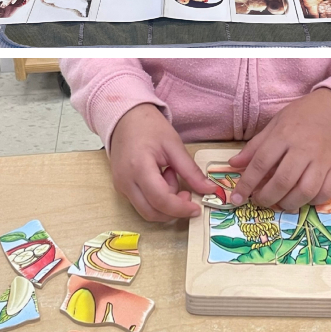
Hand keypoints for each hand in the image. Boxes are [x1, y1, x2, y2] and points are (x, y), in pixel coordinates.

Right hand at [108, 103, 217, 221]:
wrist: (125, 118)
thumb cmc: (149, 127)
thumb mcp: (174, 145)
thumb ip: (191, 171)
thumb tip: (209, 189)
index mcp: (139, 168)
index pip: (161, 200)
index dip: (181, 209)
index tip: (197, 208)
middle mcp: (125, 182)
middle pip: (151, 213)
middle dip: (174, 210)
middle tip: (186, 192)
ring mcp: (120, 186)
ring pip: (145, 211)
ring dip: (165, 203)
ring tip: (171, 176)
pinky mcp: (121, 187)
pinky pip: (141, 202)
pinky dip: (156, 198)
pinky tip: (161, 178)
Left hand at [227, 89, 330, 211]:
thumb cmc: (303, 115)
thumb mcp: (276, 123)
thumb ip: (255, 146)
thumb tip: (233, 165)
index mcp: (285, 135)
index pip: (261, 163)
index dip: (247, 184)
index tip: (237, 197)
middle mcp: (304, 149)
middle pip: (283, 181)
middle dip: (266, 198)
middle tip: (259, 200)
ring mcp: (323, 160)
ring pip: (305, 191)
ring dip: (288, 203)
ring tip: (279, 202)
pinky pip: (326, 192)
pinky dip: (312, 201)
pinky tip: (302, 198)